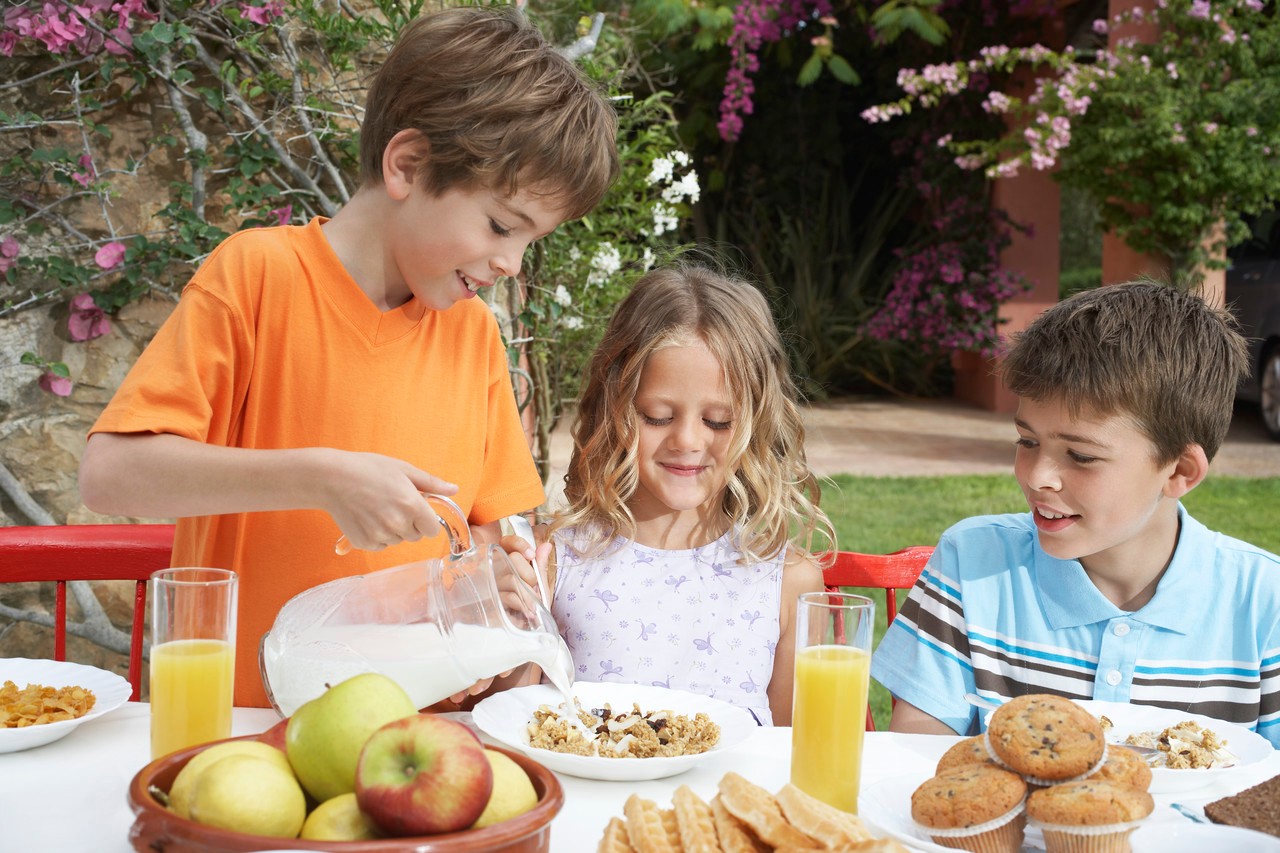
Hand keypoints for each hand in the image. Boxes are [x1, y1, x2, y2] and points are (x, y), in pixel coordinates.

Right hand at [321, 450, 457, 552]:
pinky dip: (376, 535)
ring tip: (378, 508)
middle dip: (410, 524)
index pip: (432, 530)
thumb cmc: (368, 469)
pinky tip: (367, 517)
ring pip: (397, 540)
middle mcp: (397, 524)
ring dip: (393, 530)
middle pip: (415, 536)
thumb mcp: (403, 469)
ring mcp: (380, 535)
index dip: (427, 520)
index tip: (418, 511)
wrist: (331, 478)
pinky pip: (380, 545)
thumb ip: (431, 483)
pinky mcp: (364, 543)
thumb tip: (454, 489)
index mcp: (412, 506)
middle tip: (394, 504)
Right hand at [496, 534, 551, 615]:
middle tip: (534, 589)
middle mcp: (494, 572)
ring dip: (529, 593)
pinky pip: (508, 596)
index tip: (531, 555)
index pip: (506, 542)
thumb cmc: (532, 607)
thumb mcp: (540, 587)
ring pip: (512, 579)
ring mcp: (490, 587)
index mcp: (506, 563)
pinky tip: (526, 611)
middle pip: (513, 559)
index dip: (519, 544)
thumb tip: (546, 546)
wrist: (526, 632)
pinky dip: (522, 604)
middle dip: (530, 575)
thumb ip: (540, 566)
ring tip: (533, 604)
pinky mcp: (488, 603)